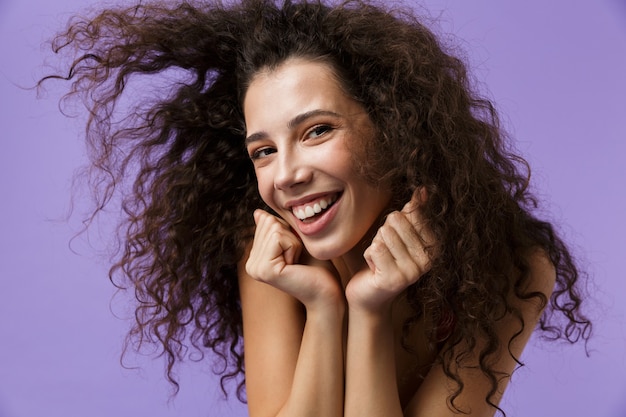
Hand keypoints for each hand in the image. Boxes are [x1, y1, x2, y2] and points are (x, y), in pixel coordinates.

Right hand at [245, 209, 343, 309]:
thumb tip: (258, 213)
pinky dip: (295, 246)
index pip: (266, 222)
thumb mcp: (294, 241)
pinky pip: (279, 238)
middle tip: (298, 258)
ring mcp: (255, 269)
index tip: (296, 254)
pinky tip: (296, 265)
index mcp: (255, 259)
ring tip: (297, 262)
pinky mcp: (265, 270)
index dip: (289, 232)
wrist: (327, 292)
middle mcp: (251, 265)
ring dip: (294, 242)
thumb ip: (276, 228)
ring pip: (274, 229)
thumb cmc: (317, 267)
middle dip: (291, 236)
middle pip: (269, 223)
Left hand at [345, 189, 434, 312]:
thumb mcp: (400, 235)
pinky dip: (369, 255)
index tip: (397, 241)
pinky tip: (374, 269)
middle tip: (386, 253)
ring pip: (384, 233)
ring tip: (381, 261)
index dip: (395, 223)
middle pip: (396, 221)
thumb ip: (412, 213)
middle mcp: (427, 260)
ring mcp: (412, 271)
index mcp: (434, 247)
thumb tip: (423, 189)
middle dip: (383, 234)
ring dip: (376, 245)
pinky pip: (375, 248)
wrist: (369, 296)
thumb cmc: (384, 260)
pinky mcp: (394, 279)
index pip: (410, 213)